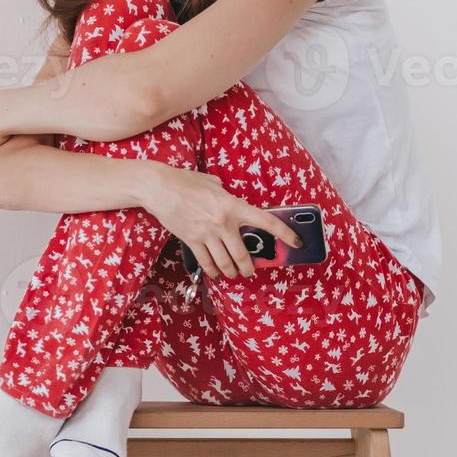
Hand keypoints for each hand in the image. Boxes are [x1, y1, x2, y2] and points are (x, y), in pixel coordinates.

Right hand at [139, 164, 302, 280]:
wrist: (160, 188)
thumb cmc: (185, 181)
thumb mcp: (211, 182)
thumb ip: (223, 192)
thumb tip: (226, 196)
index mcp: (233, 206)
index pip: (267, 222)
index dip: (285, 233)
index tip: (296, 242)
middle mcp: (223, 223)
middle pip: (243, 255)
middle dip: (249, 268)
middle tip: (251, 272)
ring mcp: (207, 234)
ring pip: (225, 263)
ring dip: (232, 273)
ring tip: (233, 275)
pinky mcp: (192, 241)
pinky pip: (207, 262)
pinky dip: (212, 271)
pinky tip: (215, 273)